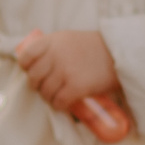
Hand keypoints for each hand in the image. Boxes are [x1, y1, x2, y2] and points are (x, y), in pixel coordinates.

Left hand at [13, 29, 134, 141]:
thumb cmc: (92, 47)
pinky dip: (59, 105)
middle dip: (37, 85)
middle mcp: (55, 56)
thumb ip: (51, 47)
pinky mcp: (76, 87)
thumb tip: (33, 63)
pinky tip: (64, 103)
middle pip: (33, 77)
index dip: (25, 67)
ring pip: (45, 92)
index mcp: (52, 42)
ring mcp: (65, 71)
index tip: (31, 71)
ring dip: (49, 97)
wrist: (118, 53)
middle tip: (45, 87)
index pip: (26, 56)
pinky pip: (58, 102)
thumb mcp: (67, 38)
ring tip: (56, 96)